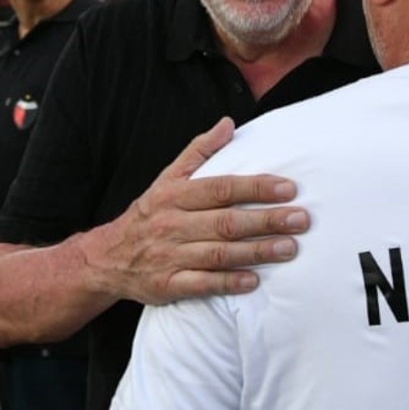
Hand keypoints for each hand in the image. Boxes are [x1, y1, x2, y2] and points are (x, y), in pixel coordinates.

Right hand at [94, 117, 307, 304]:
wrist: (107, 258)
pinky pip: (202, 284)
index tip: (288, 188)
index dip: (256, 188)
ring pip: (219, 253)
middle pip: (226, 222)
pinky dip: (228, 282)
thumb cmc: (150, 214)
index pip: (221, 188)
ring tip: (289, 248)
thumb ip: (199, 151)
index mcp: (175, 195)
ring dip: (257, 252)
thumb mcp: (168, 178)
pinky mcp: (168, 285)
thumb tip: (228, 124)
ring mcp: (170, 256)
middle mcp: (173, 224)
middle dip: (266, 220)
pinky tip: (253, 280)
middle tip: (301, 219)